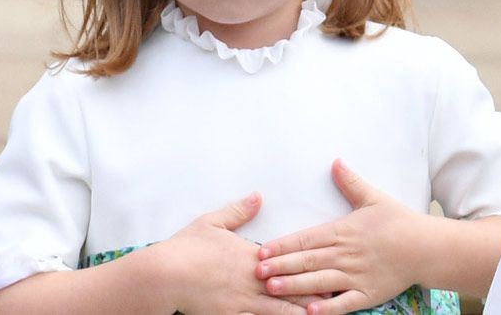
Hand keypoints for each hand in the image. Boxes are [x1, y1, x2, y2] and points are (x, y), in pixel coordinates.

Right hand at [157, 192, 322, 314]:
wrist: (163, 274)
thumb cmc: (186, 247)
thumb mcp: (213, 221)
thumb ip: (239, 211)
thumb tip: (258, 196)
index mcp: (251, 255)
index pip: (288, 262)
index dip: (309, 267)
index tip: (330, 267)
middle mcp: (251, 279)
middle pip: (289, 288)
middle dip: (313, 294)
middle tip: (337, 296)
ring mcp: (241, 301)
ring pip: (278, 311)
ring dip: (299, 312)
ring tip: (320, 314)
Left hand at [255, 160, 428, 314]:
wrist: (425, 246)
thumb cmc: (398, 222)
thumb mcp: (373, 198)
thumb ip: (350, 183)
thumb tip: (335, 162)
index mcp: (343, 231)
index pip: (306, 239)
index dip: (283, 245)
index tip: (262, 250)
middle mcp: (345, 254)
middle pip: (307, 261)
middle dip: (280, 265)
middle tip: (256, 271)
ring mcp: (355, 276)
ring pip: (319, 282)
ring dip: (294, 285)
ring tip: (272, 288)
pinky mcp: (367, 294)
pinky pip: (342, 303)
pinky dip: (326, 308)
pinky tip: (309, 311)